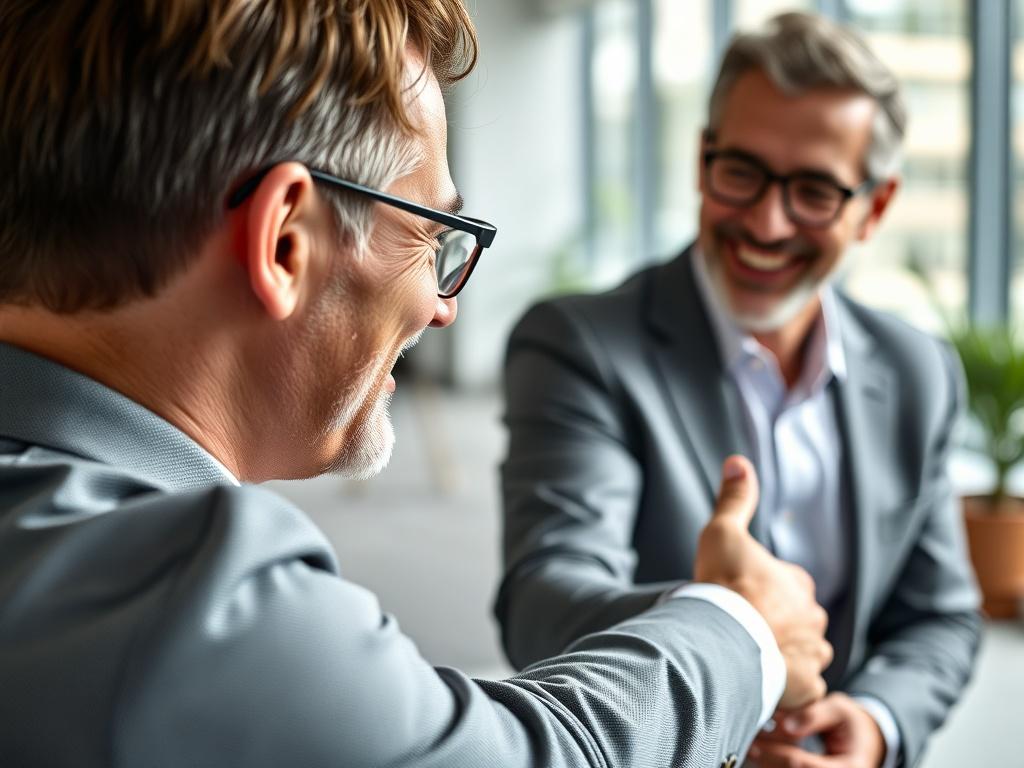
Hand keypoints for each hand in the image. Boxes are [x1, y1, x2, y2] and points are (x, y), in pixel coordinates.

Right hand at [694, 455, 831, 708]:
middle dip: (777, 625)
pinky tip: (764, 684)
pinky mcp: (806, 688)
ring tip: (752, 659)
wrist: (723, 640)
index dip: (764, 590)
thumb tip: (738, 461)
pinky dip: (789, 689)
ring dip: (785, 656)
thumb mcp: (722, 532)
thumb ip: (734, 500)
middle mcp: (813, 620)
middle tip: (743, 630)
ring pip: (804, 655)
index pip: (789, 585)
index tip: (740, 597)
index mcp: (798, 585)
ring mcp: (813, 655)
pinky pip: (803, 689)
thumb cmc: (724, 585)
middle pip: (798, 621)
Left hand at [748, 692, 886, 766]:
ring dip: (769, 764)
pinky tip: (762, 754)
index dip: (778, 755)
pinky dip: (775, 764)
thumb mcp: (840, 710)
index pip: (806, 767)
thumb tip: (786, 725)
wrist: (865, 742)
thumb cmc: (852, 724)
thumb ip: (814, 715)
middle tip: (748, 745)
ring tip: (752, 747)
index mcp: (852, 767)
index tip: (755, 743)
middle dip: (768, 761)